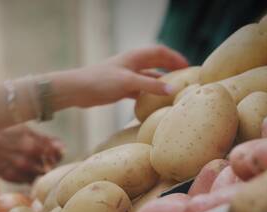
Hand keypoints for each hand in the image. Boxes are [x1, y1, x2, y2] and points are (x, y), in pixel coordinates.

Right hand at [0, 125, 62, 182]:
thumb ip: (46, 140)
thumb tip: (63, 149)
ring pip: (38, 176)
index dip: (57, 154)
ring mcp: (18, 171)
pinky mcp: (10, 177)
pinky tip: (21, 166)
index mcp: (33, 145)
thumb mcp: (26, 129)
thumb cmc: (4, 129)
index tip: (53, 152)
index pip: (57, 155)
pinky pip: (26, 181)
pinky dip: (28, 175)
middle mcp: (27, 160)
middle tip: (43, 158)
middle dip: (48, 163)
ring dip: (38, 171)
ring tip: (31, 162)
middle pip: (49, 168)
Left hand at [60, 45, 188, 107]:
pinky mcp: (120, 88)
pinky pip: (140, 90)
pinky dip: (148, 94)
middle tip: (185, 78)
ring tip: (174, 91)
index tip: (188, 67)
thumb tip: (173, 90)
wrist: (78, 90)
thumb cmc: (101, 81)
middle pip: (156, 64)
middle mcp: (132, 64)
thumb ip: (150, 85)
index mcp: (135, 57)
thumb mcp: (128, 82)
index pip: (160, 52)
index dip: (175, 58)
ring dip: (160, 83)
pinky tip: (155, 103)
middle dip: (171, 69)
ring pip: (148, 78)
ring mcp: (126, 77)